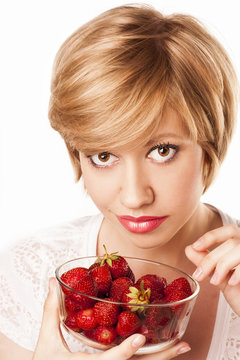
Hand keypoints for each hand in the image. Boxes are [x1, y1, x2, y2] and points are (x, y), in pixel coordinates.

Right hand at [33, 278, 190, 359]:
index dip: (126, 350)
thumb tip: (51, 282)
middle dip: (162, 357)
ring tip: (181, 346)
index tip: (141, 337)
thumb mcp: (47, 341)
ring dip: (161, 357)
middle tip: (183, 345)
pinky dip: (150, 358)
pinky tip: (162, 348)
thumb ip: (52, 310)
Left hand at [185, 224, 239, 315]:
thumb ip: (208, 263)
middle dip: (211, 258)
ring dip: (222, 264)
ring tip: (214, 281)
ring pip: (238, 248)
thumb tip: (189, 249)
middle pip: (231, 242)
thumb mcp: (222, 278)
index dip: (211, 236)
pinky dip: (238, 271)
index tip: (195, 246)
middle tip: (199, 274)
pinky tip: (232, 282)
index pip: (228, 231)